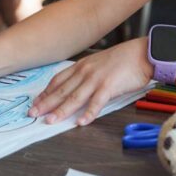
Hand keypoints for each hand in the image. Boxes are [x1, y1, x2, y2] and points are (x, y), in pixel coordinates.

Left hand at [30, 38, 152, 125]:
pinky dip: (88, 113)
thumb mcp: (100, 63)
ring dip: (61, 110)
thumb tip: (77, 87)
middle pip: (62, 90)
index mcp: (83, 65)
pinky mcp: (109, 86)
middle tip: (32, 114)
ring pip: (74, 97)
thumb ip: (87, 73)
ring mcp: (97, 78)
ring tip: (50, 121)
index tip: (36, 102)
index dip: (46, 92)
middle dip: (46, 103)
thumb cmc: (123, 59)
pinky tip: (81, 122)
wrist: (142, 53)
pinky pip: (96, 102)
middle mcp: (86, 71)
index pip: (59, 80)